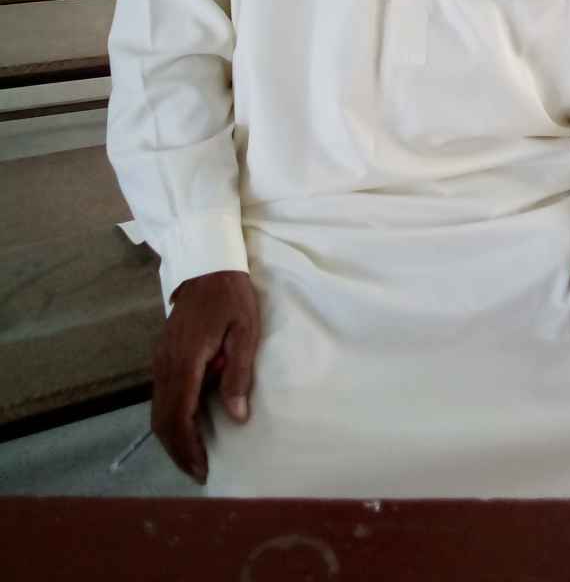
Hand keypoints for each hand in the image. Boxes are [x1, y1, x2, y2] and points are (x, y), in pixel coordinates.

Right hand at [151, 269, 260, 483]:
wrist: (207, 264)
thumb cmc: (231, 296)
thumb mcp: (245, 331)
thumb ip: (239, 373)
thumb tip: (237, 416)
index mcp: (186, 360)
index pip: (179, 415)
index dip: (188, 447)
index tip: (201, 469)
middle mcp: (166, 364)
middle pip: (162, 419)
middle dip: (178, 450)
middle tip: (198, 472)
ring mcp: (161, 359)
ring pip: (157, 409)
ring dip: (172, 437)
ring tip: (194, 456)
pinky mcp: (163, 355)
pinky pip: (160, 396)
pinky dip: (170, 418)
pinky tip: (187, 426)